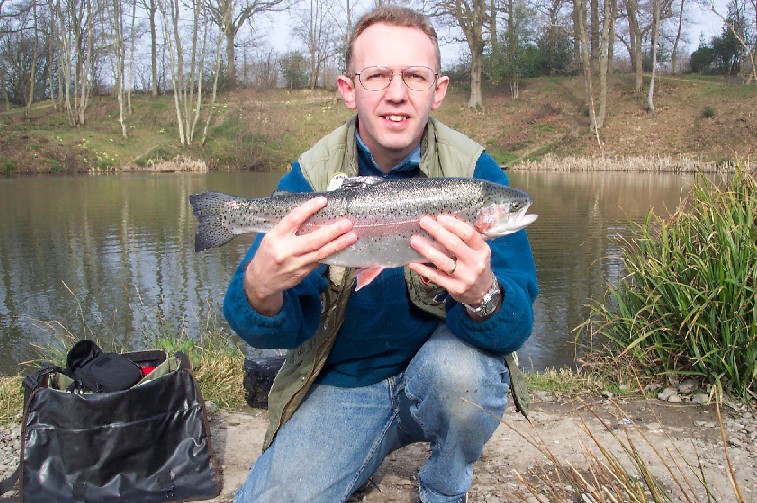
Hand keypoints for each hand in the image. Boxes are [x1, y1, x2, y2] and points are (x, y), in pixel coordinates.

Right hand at [243, 196, 356, 315]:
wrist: (260, 281)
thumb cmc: (267, 254)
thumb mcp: (271, 237)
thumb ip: (289, 228)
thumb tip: (312, 213)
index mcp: (275, 237)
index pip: (294, 219)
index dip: (309, 208)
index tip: (323, 201)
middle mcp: (286, 251)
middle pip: (313, 240)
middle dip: (332, 231)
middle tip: (347, 223)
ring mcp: (295, 264)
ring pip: (321, 253)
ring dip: (338, 244)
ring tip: (352, 236)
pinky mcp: (302, 274)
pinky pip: (319, 261)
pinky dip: (330, 253)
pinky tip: (341, 247)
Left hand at [408, 214, 495, 307]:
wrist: (482, 292)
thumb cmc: (475, 265)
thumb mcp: (477, 251)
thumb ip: (465, 240)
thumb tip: (442, 222)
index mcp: (482, 250)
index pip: (469, 234)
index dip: (453, 224)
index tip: (439, 217)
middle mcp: (475, 263)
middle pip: (454, 244)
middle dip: (437, 231)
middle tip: (423, 222)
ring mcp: (465, 277)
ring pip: (442, 261)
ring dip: (426, 249)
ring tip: (414, 240)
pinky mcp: (455, 288)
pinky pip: (436, 276)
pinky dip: (423, 269)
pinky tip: (413, 263)